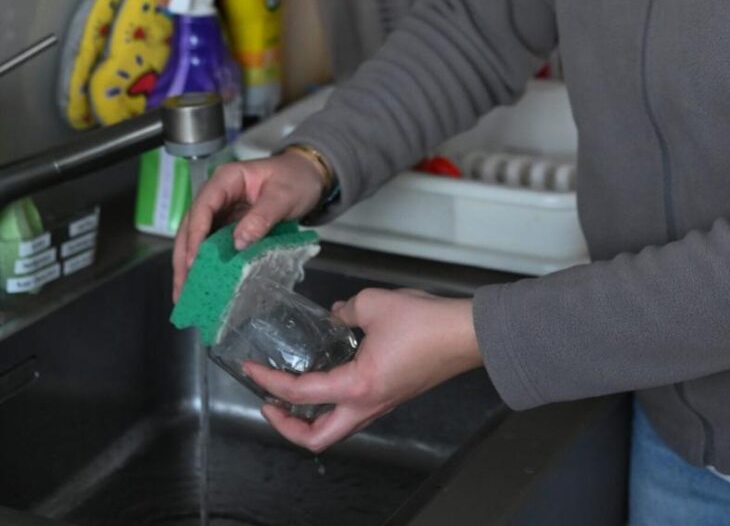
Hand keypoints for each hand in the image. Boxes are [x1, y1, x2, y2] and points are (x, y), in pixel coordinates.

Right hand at [172, 152, 323, 300]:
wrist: (310, 176)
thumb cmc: (296, 179)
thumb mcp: (283, 196)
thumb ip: (262, 217)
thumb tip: (238, 243)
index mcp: (226, 179)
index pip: (203, 207)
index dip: (195, 234)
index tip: (192, 261)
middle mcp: (218, 194)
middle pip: (191, 225)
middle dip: (184, 257)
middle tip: (181, 288)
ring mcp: (222, 210)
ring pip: (198, 238)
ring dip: (190, 264)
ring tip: (185, 293)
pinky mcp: (230, 224)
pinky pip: (214, 244)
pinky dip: (208, 262)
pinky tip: (204, 282)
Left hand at [245, 288, 482, 453]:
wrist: (467, 334)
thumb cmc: (425, 323)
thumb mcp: (374, 304)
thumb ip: (345, 310)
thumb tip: (336, 315)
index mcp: (357, 385)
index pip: (300, 393)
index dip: (269, 382)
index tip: (250, 369)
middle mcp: (368, 404)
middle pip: (318, 438)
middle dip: (286, 427)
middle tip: (269, 403)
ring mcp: (383, 404)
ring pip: (338, 428)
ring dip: (311, 418)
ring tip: (295, 392)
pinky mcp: (394, 395)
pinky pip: (355, 411)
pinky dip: (334, 402)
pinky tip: (330, 372)